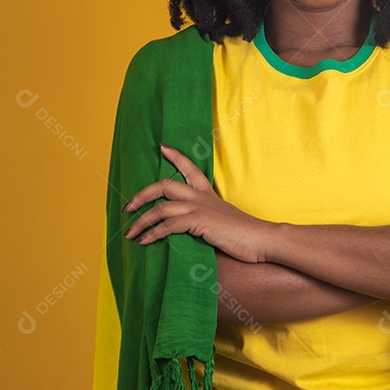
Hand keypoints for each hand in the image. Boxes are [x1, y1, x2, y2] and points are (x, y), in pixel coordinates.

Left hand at [121, 143, 277, 262]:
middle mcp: (201, 197)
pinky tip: (144, 242)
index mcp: (208, 194)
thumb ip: (208, 219)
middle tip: (127, 207)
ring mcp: (199, 207)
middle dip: (141, 194)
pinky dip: (152, 234)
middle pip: (164, 184)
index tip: (162, 147)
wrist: (262, 238)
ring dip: (140, 221)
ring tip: (129, 233)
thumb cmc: (246, 234)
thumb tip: (194, 228)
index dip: (175, 156)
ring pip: (160, 206)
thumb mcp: (224, 221)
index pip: (190, 168)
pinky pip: (167, 225)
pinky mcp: (198, 221)